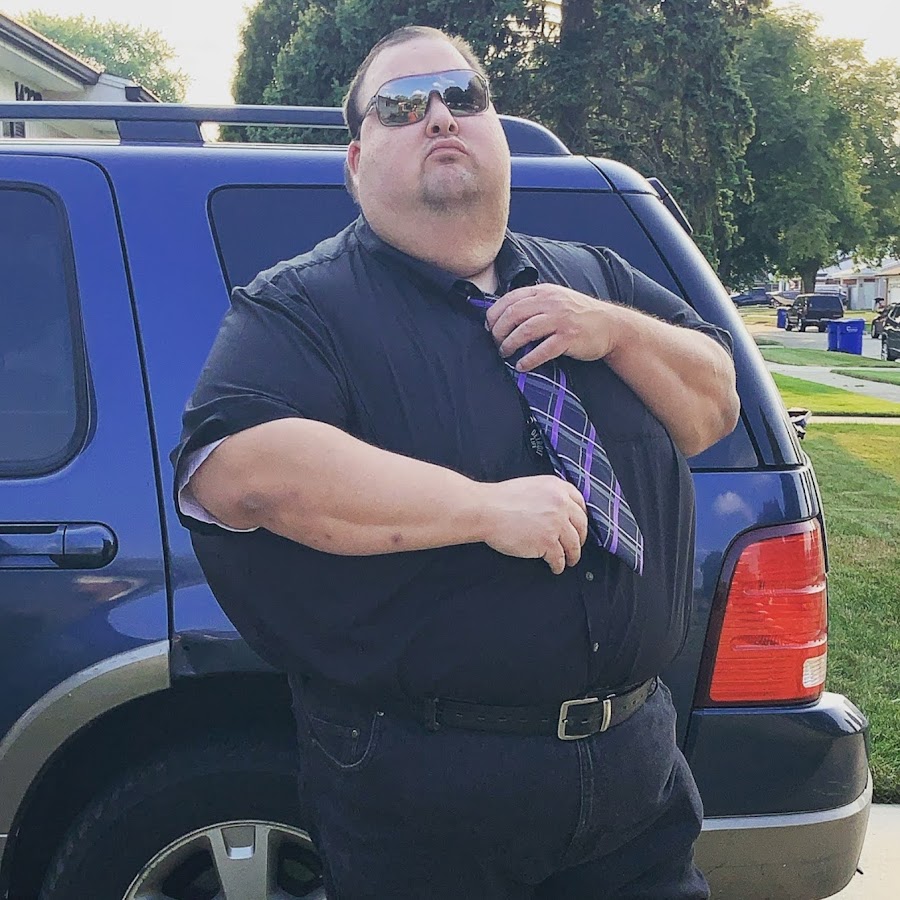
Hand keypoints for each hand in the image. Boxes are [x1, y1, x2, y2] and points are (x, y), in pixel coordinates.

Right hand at [479, 476, 588, 573]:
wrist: (486, 510)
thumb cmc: (500, 499)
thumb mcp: (531, 486)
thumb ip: (548, 495)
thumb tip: (556, 511)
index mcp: (557, 487)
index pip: (580, 503)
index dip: (581, 517)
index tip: (579, 525)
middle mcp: (561, 504)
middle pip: (581, 525)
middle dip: (580, 538)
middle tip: (576, 546)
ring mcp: (556, 523)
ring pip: (574, 544)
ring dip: (573, 555)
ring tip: (570, 560)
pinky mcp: (548, 542)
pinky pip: (560, 558)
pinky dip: (559, 565)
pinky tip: (555, 567)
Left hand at [484, 284, 623, 371]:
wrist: (611, 325)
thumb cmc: (579, 315)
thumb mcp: (556, 299)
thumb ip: (534, 303)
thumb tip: (505, 315)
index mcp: (544, 291)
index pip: (509, 299)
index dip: (494, 315)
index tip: (489, 328)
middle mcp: (551, 302)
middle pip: (513, 314)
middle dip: (498, 331)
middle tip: (495, 343)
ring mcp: (561, 319)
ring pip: (525, 330)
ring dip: (509, 344)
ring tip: (504, 353)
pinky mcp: (569, 338)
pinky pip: (542, 350)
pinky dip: (528, 359)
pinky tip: (521, 366)